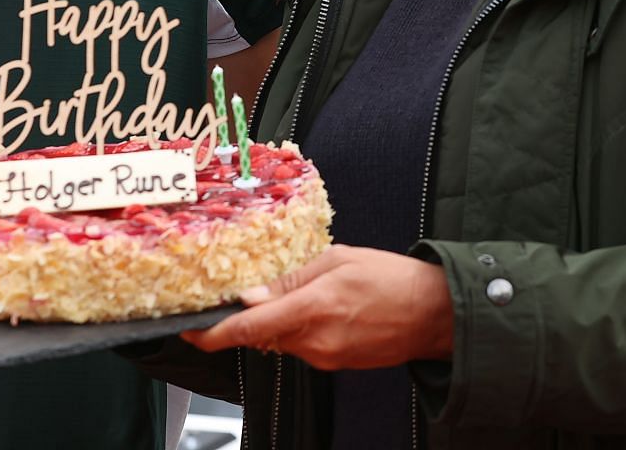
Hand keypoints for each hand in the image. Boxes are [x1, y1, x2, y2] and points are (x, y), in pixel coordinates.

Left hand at [179, 244, 453, 369]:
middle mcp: (315, 340)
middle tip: (269, 287)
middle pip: (263, 333)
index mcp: (313, 308)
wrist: (435, 314)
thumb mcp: (339, 260)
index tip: (189, 332)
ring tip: (317, 292)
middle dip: (259, 314)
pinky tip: (330, 308)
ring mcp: (325, 358)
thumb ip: (291, 279)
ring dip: (285, 318)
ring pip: (283, 339)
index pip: (250, 328)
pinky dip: (304, 327)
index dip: (213, 334)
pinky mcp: (335, 365)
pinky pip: (304, 345)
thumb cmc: (392, 279)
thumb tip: (252, 296)